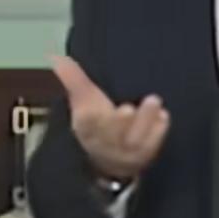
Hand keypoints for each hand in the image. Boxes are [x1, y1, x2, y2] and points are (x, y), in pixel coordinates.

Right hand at [50, 54, 169, 179]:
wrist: (109, 160)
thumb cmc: (96, 122)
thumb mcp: (84, 100)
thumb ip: (73, 79)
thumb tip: (55, 57)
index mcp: (87, 128)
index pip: (86, 124)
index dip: (90, 118)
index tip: (91, 109)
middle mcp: (105, 143)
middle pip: (111, 134)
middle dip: (119, 123)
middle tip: (127, 108)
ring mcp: (126, 151)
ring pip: (134, 140)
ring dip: (144, 121)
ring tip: (153, 100)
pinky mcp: (145, 155)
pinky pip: (153, 145)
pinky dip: (158, 131)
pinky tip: (163, 116)